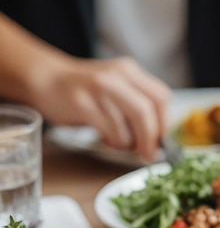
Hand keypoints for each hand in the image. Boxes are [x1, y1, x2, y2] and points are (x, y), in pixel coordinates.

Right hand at [31, 56, 169, 161]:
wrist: (47, 79)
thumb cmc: (89, 93)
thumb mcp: (120, 90)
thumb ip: (140, 108)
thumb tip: (160, 141)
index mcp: (130, 72)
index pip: (161, 97)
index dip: (165, 124)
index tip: (161, 142)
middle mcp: (116, 76)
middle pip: (146, 112)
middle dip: (150, 140)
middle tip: (148, 155)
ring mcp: (98, 87)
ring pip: (127, 127)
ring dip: (126, 143)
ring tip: (116, 139)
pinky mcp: (82, 103)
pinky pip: (109, 132)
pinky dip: (112, 141)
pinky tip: (104, 135)